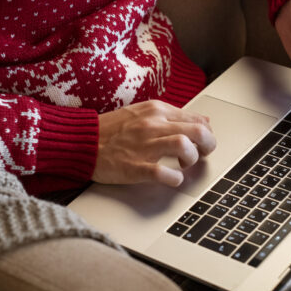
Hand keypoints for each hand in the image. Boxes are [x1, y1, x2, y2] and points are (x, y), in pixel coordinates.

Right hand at [93, 100, 216, 186]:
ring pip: (184, 146)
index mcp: (156, 111)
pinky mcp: (135, 167)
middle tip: (202, 155)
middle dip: (208, 145)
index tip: (202, 142)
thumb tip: (203, 120)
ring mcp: (144, 146)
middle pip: (198, 131)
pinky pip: (164, 173)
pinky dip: (174, 179)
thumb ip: (173, 116)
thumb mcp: (143, 113)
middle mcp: (153, 125)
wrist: (82, 141)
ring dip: (192, 159)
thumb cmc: (111, 130)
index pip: (196, 118)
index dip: (206, 133)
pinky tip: (172, 180)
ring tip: (184, 165)